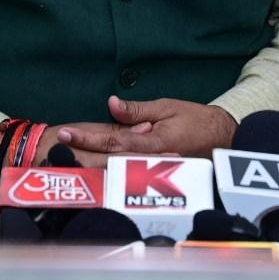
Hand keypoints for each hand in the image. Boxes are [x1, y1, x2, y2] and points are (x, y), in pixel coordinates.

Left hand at [55, 96, 236, 162]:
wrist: (223, 140)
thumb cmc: (197, 121)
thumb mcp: (167, 107)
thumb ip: (138, 110)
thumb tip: (111, 105)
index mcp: (151, 143)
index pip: (112, 140)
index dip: (87, 137)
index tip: (66, 133)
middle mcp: (148, 161)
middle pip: (107, 159)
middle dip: (80, 153)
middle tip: (56, 147)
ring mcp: (151, 171)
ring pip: (114, 168)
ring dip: (88, 163)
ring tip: (65, 157)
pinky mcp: (153, 174)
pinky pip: (125, 170)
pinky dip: (105, 168)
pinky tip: (90, 165)